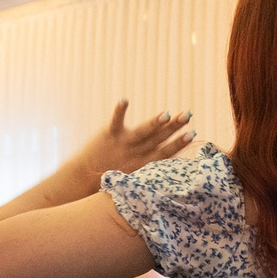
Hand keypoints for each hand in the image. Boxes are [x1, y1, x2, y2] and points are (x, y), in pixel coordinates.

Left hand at [72, 100, 193, 183]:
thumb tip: (167, 158)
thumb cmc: (111, 176)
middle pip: (158, 138)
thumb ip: (148, 165)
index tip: (192, 134)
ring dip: (155, 123)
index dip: (179, 143)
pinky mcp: (109, 135)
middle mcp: (135, 153)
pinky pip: (116, 121)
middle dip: (175, 127)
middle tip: (188, 116)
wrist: (84, 178)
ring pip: (142, 132)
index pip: (165, 152)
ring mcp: (122, 143)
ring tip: (167, 114)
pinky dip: (120, 110)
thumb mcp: (133, 175)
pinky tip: (125, 99)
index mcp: (143, 163)